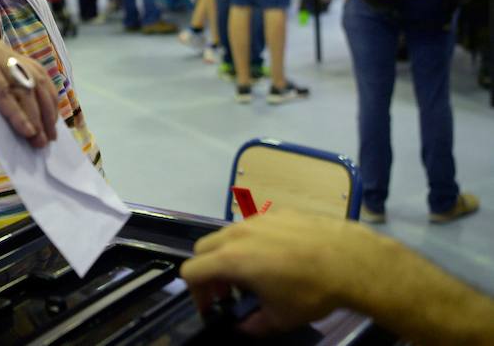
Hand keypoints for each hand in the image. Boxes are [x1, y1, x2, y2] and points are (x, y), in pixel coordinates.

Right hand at [0, 40, 58, 147]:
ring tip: (38, 141)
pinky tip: (26, 131)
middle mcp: (4, 50)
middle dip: (47, 112)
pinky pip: (6, 94)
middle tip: (50, 138)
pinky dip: (18, 115)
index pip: (39, 76)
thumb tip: (31, 130)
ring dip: (35, 118)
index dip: (49, 101)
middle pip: (38, 82)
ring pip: (25, 89)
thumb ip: (6, 105)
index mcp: (6, 54)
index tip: (53, 125)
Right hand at [179, 211, 383, 334]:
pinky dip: (253, 242)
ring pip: (228, 234)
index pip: (191, 271)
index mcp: (231, 259)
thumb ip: (253, 325)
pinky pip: (254, 226)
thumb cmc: (310, 291)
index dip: (196, 293)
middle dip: (209, 271)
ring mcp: (257, 220)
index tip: (212, 306)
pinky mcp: (278, 213)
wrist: (350, 260)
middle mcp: (237, 234)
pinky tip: (279, 257)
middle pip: (203, 248)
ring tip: (254, 273)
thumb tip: (243, 328)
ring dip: (229, 255)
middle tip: (229, 291)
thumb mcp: (279, 318)